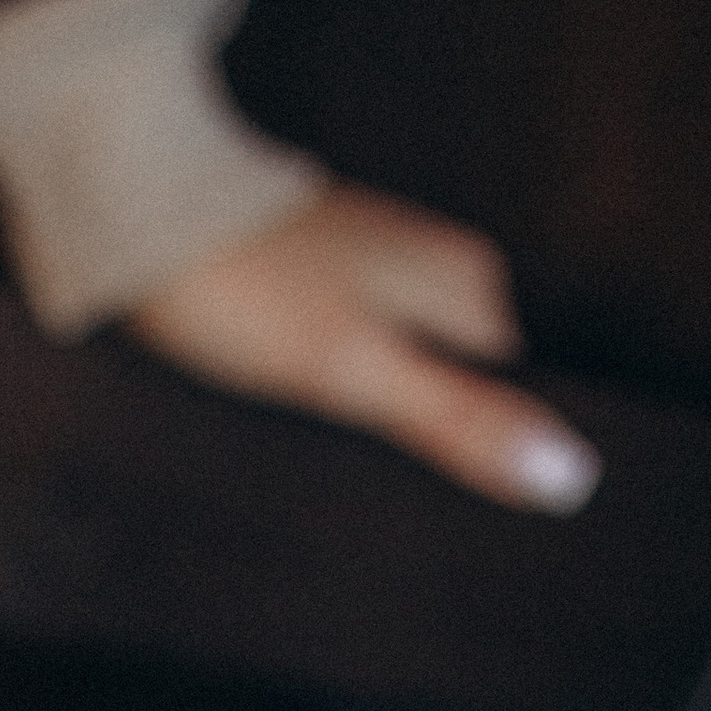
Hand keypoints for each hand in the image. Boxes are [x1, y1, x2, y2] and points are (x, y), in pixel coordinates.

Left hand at [126, 182, 599, 515]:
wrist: (140, 210)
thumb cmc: (246, 288)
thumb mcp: (359, 371)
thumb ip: (461, 420)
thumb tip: (570, 473)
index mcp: (469, 283)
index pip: (517, 392)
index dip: (486, 453)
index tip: (454, 501)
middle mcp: (435, 265)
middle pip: (458, 383)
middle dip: (427, 438)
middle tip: (373, 475)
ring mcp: (374, 265)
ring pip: (399, 368)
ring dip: (372, 418)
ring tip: (329, 445)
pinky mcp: (318, 275)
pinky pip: (347, 349)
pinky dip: (328, 387)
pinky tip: (297, 410)